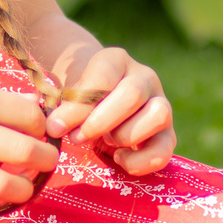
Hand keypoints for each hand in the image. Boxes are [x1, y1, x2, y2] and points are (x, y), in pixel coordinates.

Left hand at [46, 43, 175, 176]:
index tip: (56, 127)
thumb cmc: (80, 100)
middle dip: (101, 122)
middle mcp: (145, 78)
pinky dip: (141, 161)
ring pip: (159, 115)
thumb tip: (55, 128)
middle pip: (133, 94)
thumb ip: (66, 109)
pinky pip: (165, 149)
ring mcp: (161, 104)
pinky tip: (119, 159)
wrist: (97, 106)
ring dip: (126, 135)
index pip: (103, 76)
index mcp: (116, 61)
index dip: (80, 105)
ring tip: (105, 143)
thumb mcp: (70, 98)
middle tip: (79, 138)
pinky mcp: (168, 134)